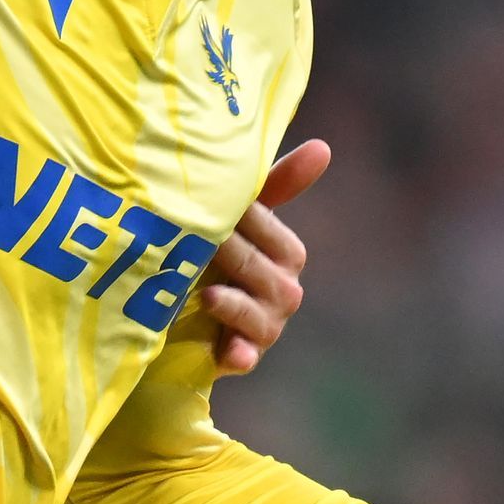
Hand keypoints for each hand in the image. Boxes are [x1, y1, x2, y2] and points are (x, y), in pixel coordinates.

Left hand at [205, 135, 325, 375]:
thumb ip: (272, 186)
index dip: (236, 216)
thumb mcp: (237, 222)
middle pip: (255, 267)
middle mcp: (284, 290)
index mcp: (287, 253)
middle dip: (225, 253)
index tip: (203, 201)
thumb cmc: (217, 259)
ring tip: (205, 294)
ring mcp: (266, 326)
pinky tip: (232, 355)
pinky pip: (246, 356)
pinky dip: (240, 356)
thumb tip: (323, 146)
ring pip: (255, 312)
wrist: (181, 317)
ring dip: (231, 304)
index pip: (266, 228)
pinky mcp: (243, 356)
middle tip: (190, 240)